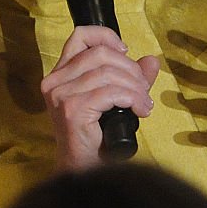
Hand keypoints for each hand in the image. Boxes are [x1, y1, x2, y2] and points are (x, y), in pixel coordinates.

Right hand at [41, 26, 159, 170]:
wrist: (84, 171)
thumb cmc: (97, 138)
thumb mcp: (116, 101)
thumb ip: (132, 79)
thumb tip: (151, 61)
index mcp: (60, 74)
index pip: (79, 37)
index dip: (106, 37)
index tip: (126, 52)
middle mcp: (55, 82)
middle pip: (100, 54)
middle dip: (130, 69)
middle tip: (143, 90)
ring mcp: (61, 96)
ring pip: (108, 74)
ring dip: (135, 87)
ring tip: (144, 104)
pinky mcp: (72, 110)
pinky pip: (110, 93)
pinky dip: (132, 99)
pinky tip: (140, 111)